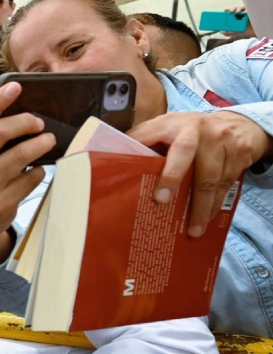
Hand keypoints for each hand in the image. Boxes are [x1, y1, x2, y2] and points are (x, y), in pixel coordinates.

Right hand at [0, 83, 53, 267]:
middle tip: (39, 123)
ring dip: (40, 144)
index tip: (16, 87)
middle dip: (25, 122)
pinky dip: (39, 171)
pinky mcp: (1, 203)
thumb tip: (18, 115)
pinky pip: (30, 179)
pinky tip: (37, 170)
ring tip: (49, 141)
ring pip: (19, 155)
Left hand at [127, 110, 271, 236]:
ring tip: (193, 231)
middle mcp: (202, 133)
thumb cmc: (186, 130)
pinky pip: (227, 186)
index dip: (170, 173)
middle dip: (186, 194)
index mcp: (176, 125)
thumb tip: (113, 161)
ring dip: (203, 209)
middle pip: (197, 167)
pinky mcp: (240, 156)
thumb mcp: (163, 126)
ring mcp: (224, 144)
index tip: (159, 198)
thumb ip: (142, 140)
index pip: (175, 149)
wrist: (235, 123)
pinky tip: (206, 218)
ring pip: (214, 182)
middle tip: (172, 215)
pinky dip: (215, 204)